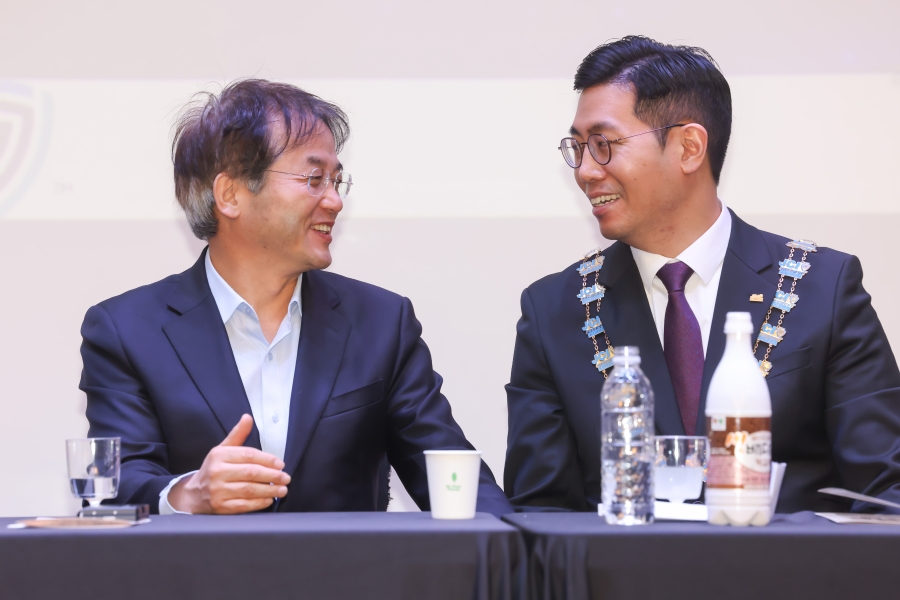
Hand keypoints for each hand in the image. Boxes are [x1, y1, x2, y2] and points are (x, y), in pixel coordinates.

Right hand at [168, 414, 290, 513]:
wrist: (194, 494)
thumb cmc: (214, 469)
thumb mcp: (222, 449)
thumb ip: (237, 434)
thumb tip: (248, 417)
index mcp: (219, 455)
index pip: (248, 455)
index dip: (267, 459)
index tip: (281, 464)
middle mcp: (217, 472)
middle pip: (250, 472)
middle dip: (272, 475)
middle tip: (286, 478)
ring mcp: (217, 491)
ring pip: (249, 490)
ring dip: (269, 490)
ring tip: (282, 489)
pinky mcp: (220, 507)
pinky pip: (244, 505)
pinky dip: (259, 503)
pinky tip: (269, 500)